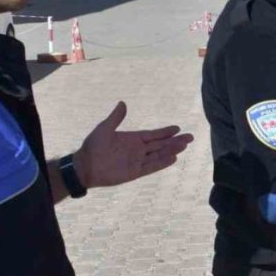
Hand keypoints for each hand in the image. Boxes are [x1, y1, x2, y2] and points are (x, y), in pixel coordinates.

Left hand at [74, 101, 194, 187]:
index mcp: (132, 139)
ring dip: (171, 150)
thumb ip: (116, 118)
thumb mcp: (104, 128)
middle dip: (175, 141)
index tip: (177, 128)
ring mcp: (137, 161)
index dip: (165, 132)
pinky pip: (152, 166)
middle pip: (160, 144)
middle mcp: (138, 150)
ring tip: (184, 146)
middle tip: (190, 137)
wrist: (85, 166)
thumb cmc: (93, 146)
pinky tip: (173, 158)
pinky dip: (162, 162)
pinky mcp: (135, 172)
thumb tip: (123, 103)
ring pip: (159, 155)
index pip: (153, 135)